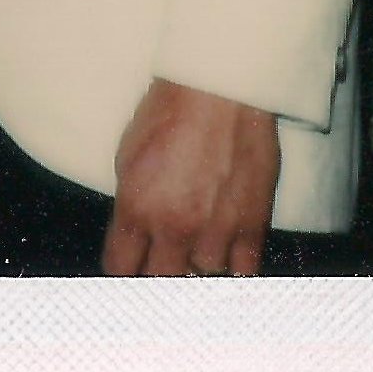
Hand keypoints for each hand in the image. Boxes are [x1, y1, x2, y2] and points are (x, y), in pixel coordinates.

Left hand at [102, 78, 280, 277]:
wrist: (218, 89)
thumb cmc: (169, 113)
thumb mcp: (127, 157)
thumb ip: (131, 205)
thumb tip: (133, 235)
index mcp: (137, 209)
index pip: (120, 268)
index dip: (123, 270)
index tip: (130, 269)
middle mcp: (174, 227)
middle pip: (160, 282)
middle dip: (157, 275)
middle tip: (162, 264)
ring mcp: (216, 230)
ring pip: (203, 277)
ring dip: (197, 267)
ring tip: (197, 250)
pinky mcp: (252, 224)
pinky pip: (243, 272)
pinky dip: (234, 271)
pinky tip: (226, 260)